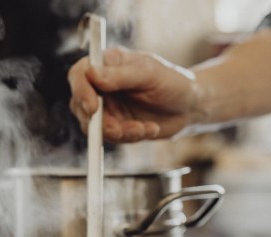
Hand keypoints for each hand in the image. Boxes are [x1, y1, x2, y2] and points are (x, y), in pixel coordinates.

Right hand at [68, 47, 200, 142]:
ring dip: (118, 132)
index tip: (93, 107)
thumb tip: (92, 75)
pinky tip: (150, 129)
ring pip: (94, 126)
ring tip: (144, 129)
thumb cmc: (173, 82)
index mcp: (107, 64)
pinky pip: (111, 137)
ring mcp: (107, 107)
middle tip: (120, 129)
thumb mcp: (150, 74)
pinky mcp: (115, 126)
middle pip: (80, 104)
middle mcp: (102, 86)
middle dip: (99, 121)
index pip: (80, 74)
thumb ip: (121, 76)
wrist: (190, 107)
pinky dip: (130, 136)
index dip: (80, 90)